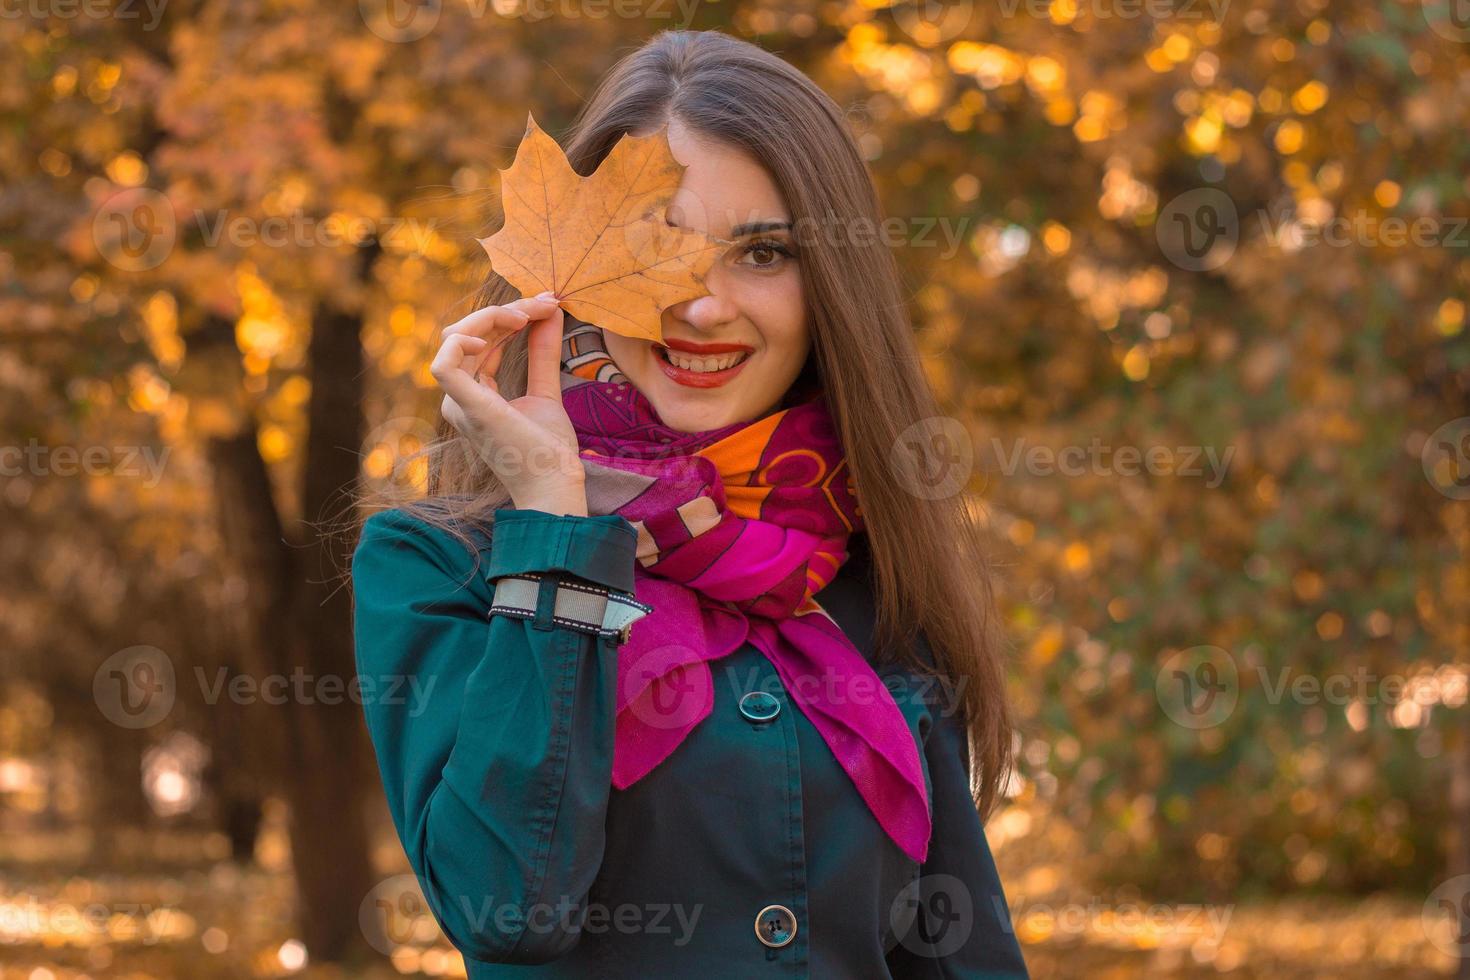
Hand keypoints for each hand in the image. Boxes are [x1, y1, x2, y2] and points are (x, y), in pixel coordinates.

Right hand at [432, 291, 588, 515]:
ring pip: (455, 338)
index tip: (547, 304)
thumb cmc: (548, 448)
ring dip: (492, 316)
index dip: (510, 315)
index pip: (481, 340)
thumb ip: (542, 351)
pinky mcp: (466, 407)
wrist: (554, 482)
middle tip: (544, 303)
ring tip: (528, 314)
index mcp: (473, 393)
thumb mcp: (545, 388)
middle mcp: (459, 397)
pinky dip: (461, 341)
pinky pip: (443, 365)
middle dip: (505, 310)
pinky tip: (491, 333)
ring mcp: (459, 403)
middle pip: (467, 333)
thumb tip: (552, 311)